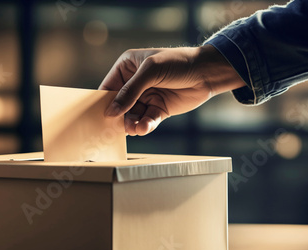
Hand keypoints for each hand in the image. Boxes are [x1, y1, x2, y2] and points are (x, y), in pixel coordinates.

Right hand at [99, 45, 244, 135]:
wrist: (207, 72)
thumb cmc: (178, 62)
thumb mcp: (150, 72)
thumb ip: (129, 92)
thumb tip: (111, 111)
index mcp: (127, 67)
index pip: (108, 87)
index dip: (104, 102)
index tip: (100, 117)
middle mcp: (134, 83)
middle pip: (119, 105)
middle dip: (119, 117)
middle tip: (119, 128)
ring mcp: (146, 97)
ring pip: (132, 116)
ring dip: (132, 124)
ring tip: (135, 129)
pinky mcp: (158, 109)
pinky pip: (147, 120)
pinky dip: (145, 125)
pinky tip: (145, 127)